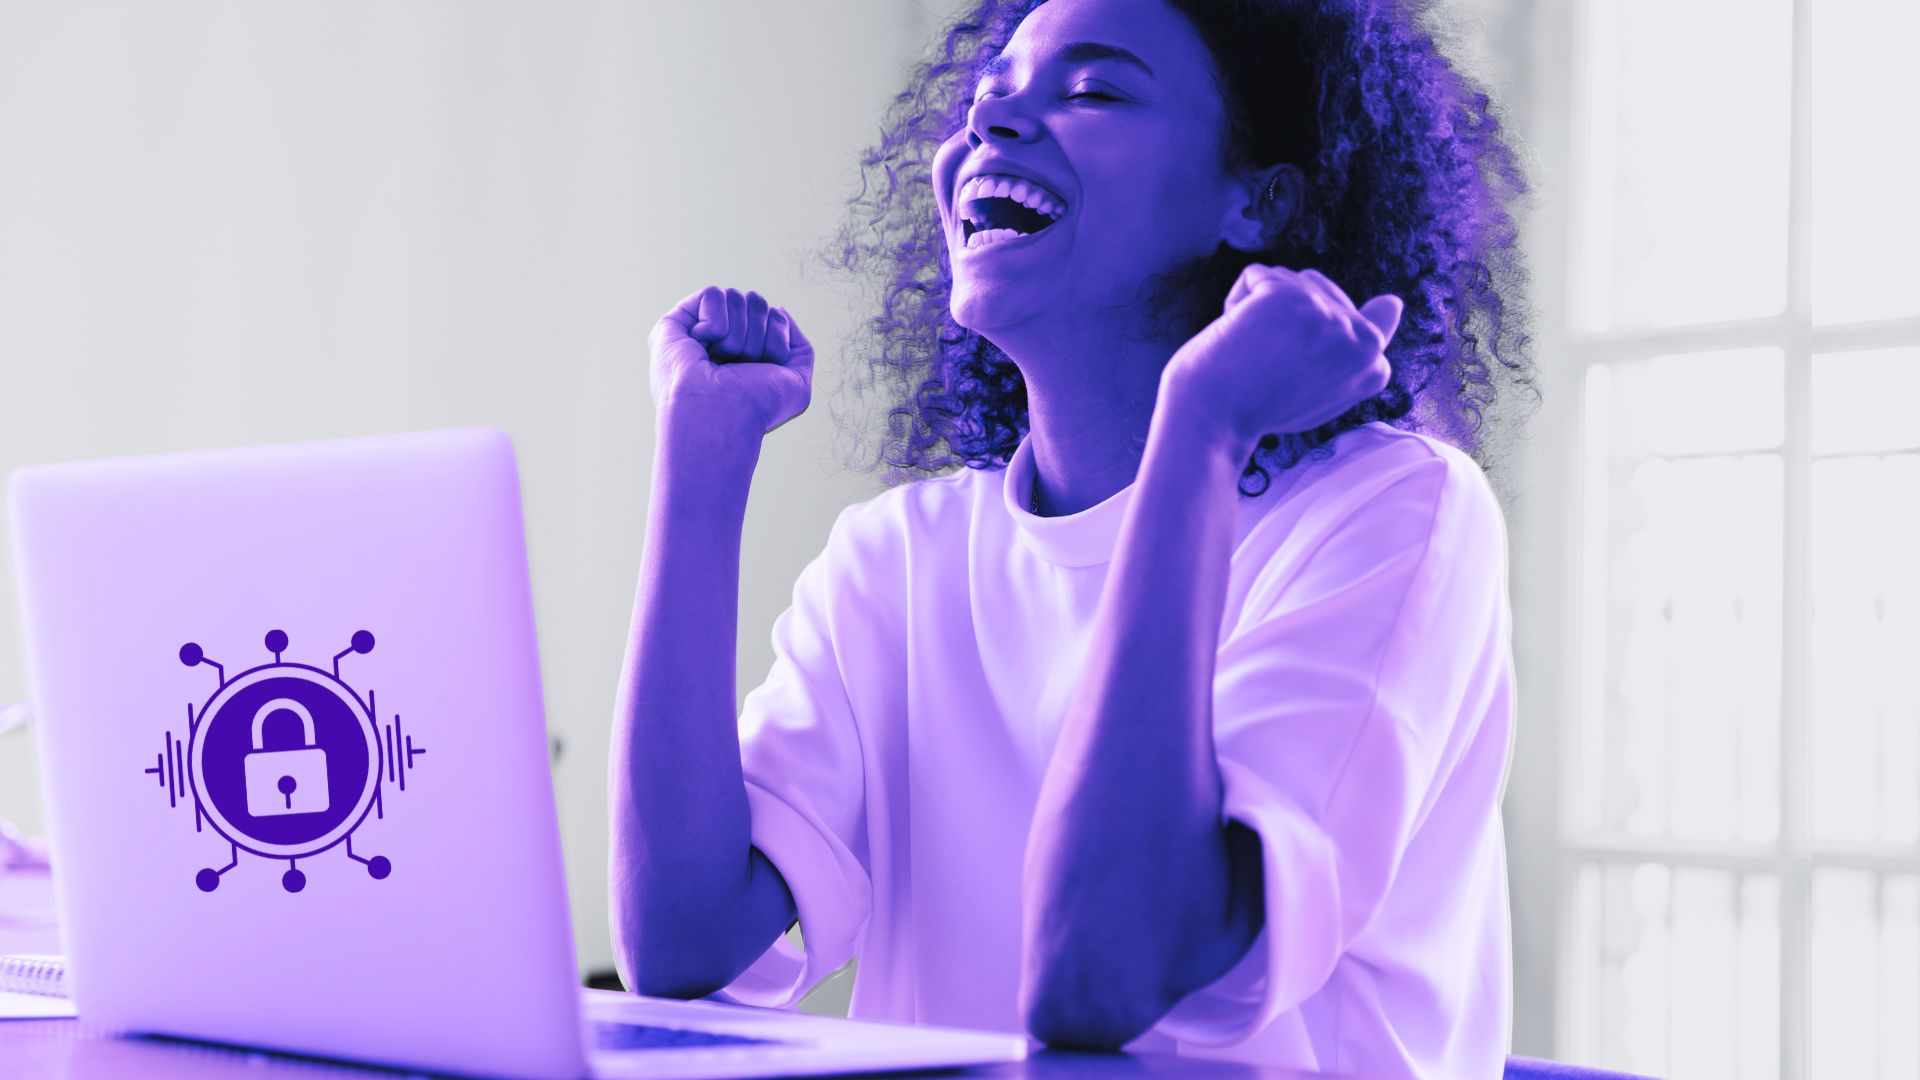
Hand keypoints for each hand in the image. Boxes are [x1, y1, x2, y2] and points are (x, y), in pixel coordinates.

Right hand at [648, 286, 814, 435]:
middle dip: (757, 336)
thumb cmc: (757, 406)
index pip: (774, 316)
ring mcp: (700, 330)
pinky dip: (716, 323)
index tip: (762, 370)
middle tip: (739, 368)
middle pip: (756, 302)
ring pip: (736, 296)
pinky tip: (702, 346)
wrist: (722, 416)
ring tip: (720, 362)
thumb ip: (799, 346)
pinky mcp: (676, 322)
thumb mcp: (797, 381)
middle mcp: (724, 339)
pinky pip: (713, 293)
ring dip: (737, 335)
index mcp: (749, 351)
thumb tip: (778, 309)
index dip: (777, 340)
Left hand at [1159, 265, 1400, 457]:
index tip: (1288, 379)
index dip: (1304, 345)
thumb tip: (1396, 301)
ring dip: (1260, 311)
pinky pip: (1255, 276)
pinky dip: (1235, 302)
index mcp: (1375, 369)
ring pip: (1288, 280)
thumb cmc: (1259, 408)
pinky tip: (1235, 338)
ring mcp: (1329, 315)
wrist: (1211, 422)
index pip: (1344, 322)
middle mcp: (1362, 342)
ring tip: (1253, 353)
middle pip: (1319, 292)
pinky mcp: (1291, 295)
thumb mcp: (1324, 386)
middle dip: (1284, 321)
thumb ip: (1359, 351)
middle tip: (1267, 368)